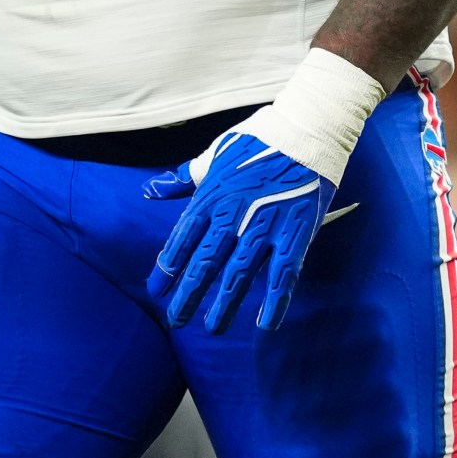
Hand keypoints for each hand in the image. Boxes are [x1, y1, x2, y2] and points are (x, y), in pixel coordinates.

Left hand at [145, 112, 336, 332]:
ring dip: (224, 304)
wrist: (307, 129)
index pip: (182, 238)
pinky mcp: (296, 233)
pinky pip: (283, 274)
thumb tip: (149, 190)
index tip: (155, 291)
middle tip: (176, 321)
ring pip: (239, 274)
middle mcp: (233, 214)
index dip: (167, 268)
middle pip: (205, 262)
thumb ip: (182, 178)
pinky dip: (274, 301)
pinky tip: (265, 324)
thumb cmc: (258, 140)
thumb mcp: (213, 155)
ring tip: (212, 328)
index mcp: (211, 195)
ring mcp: (265, 226)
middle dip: (188, 294)